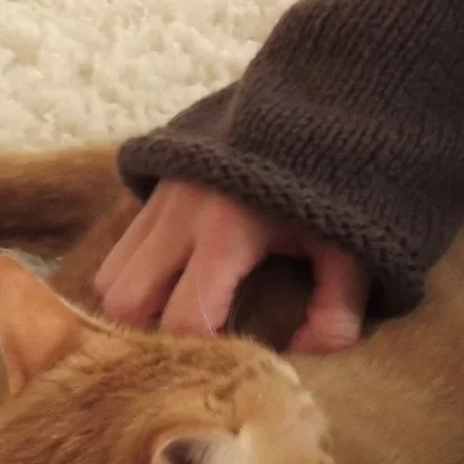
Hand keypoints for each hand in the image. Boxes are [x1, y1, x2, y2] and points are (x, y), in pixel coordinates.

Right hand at [94, 179, 370, 353]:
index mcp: (227, 231)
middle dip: (151, 333)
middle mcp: (179, 214)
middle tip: (194, 347)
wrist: (323, 102)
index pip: (184, 317)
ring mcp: (159, 196)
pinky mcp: (154, 185)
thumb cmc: (339, 183)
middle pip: (124, 301)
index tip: (228, 361)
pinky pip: (121, 246)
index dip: (201, 352)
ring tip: (181, 319)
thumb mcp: (352, 248)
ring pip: (111, 274)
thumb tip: (304, 354)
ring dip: (138, 304)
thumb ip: (338, 310)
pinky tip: (176, 283)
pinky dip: (137, 274)